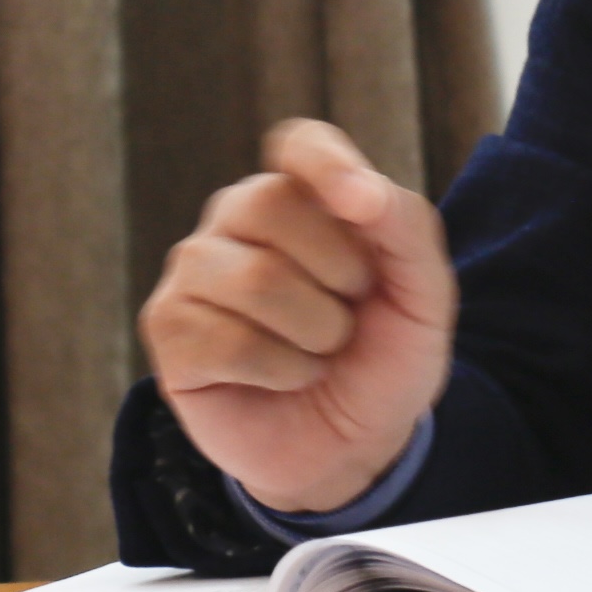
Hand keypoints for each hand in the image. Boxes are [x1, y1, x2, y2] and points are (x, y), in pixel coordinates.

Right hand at [139, 119, 454, 515]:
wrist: (353, 447)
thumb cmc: (383, 358)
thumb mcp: (424, 295)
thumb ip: (404, 227)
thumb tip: (358, 190)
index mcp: (303, 194)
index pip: (300, 144)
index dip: (326, 164)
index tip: (361, 205)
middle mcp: (238, 218)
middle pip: (271, 204)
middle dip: (337, 275)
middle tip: (349, 312)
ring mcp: (195, 270)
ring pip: (254, 278)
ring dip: (315, 333)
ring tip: (319, 353)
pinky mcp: (168, 328)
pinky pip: (226, 340)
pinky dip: (280, 370)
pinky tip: (285, 378)